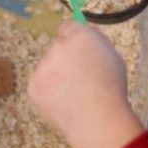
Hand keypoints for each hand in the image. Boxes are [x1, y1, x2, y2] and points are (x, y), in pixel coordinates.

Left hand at [28, 21, 142, 147]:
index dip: (72, 38)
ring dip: (56, 76)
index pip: (67, 26)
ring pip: (48, 67)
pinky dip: (49, 92)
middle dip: (65, 58)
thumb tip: (86, 31)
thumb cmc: (112, 89)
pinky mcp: (33, 86)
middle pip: (57, 47)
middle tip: (79, 78)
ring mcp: (42, 66)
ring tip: (74, 95)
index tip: (77, 50)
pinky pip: (40, 85)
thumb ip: (98, 40)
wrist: (98, 120)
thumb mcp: (114, 56)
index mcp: (79, 36)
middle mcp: (58, 46)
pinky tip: (64, 103)